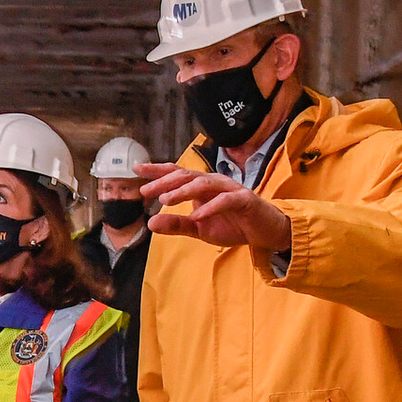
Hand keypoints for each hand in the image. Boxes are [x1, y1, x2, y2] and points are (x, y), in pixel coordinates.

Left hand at [137, 162, 291, 250]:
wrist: (265, 232)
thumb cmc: (233, 225)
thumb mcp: (200, 229)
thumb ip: (177, 225)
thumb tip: (151, 223)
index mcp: (202, 187)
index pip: (177, 174)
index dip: (157, 170)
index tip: (136, 169)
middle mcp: (214, 183)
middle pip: (186, 176)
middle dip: (165, 181)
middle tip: (146, 191)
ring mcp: (229, 189)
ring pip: (204, 184)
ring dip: (184, 191)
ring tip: (166, 200)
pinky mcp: (244, 199)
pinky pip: (225, 200)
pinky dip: (211, 207)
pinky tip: (197, 215)